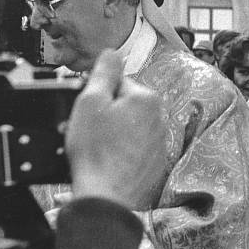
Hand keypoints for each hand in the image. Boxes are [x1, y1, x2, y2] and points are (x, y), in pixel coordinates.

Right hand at [66, 50, 166, 209]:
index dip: (97, 95)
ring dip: (115, 132)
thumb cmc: (97, 151)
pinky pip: (135, 146)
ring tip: (100, 149)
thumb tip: (113, 52)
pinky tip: (110, 160)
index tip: (88, 111)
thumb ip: (104, 73)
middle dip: (107, 113)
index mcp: (146, 98)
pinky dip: (122, 150)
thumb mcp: (91, 103)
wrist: (108, 195)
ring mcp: (159, 140)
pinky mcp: (155, 160)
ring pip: (130, 126)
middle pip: (125, 104)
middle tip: (92, 131)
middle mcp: (159, 116)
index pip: (117, 82)